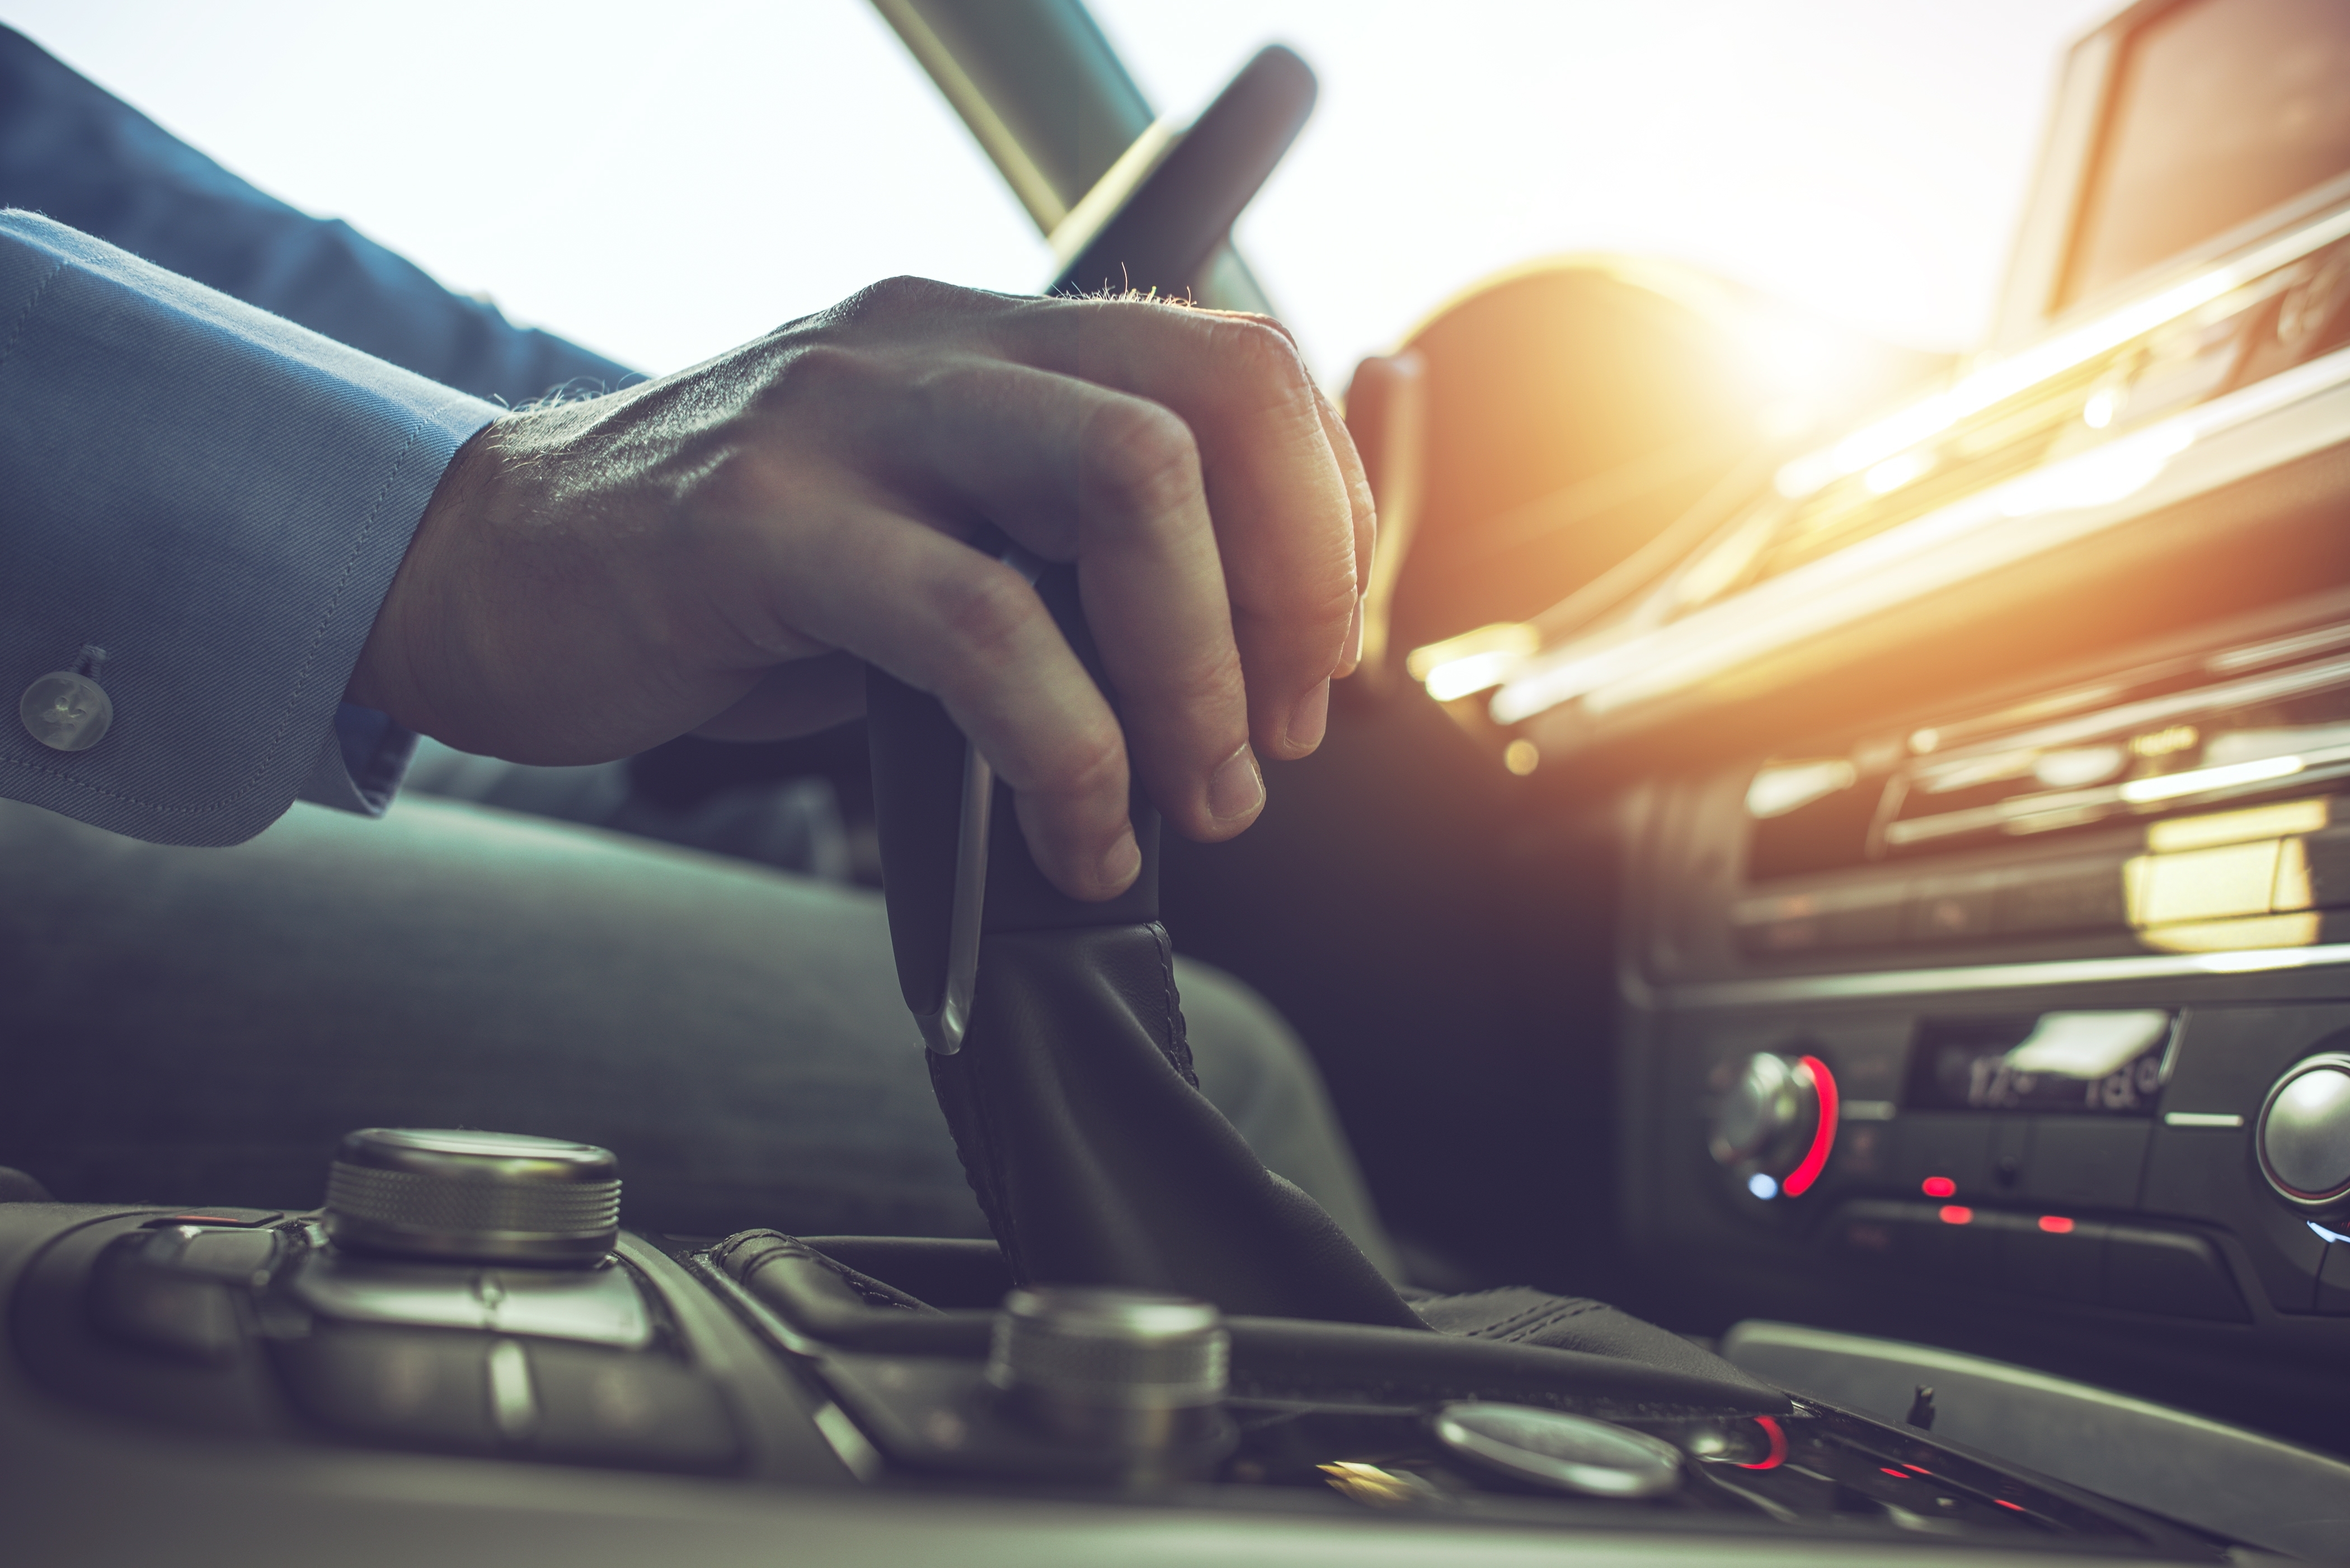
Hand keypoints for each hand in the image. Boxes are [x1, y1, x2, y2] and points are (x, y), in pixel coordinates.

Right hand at [347, 278, 1373, 899]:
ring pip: (1122, 489)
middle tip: (1273, 735)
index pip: (1235, 366)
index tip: (1313, 662)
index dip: (1320, 523)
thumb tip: (1220, 670)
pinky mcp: (759, 523)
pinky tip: (1073, 832)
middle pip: (1211, 404)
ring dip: (1194, 675)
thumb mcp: (924, 539)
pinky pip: (976, 630)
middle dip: (1289, 591)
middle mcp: (935, 345)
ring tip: (1197, 798)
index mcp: (992, 341)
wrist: (491, 570)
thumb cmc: (727, 580)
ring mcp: (846, 418)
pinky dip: (1067, 754)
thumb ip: (1056, 565)